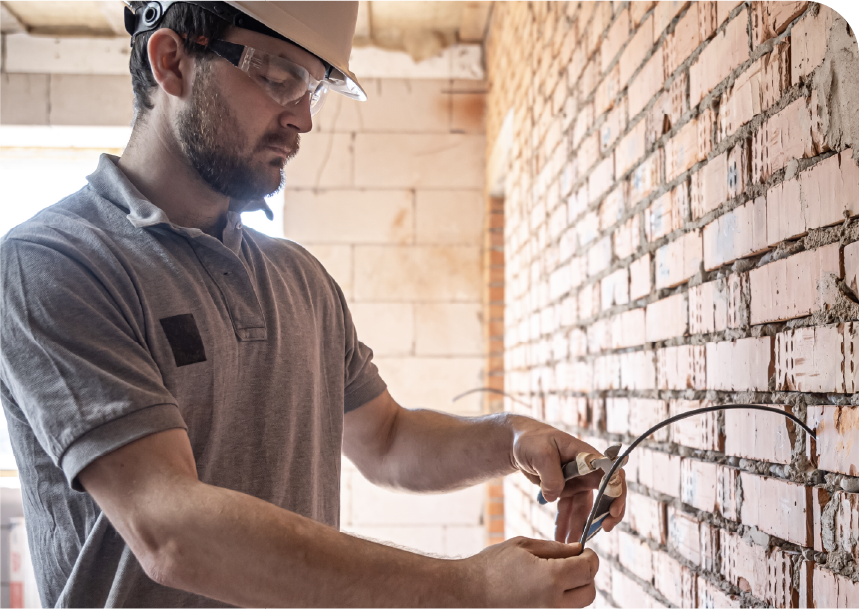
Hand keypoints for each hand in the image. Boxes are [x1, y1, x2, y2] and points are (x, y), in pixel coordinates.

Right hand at [463, 537, 598, 608]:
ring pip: (577, 604)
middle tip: (572, 563)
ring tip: (553, 576)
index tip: (583, 551)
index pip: (589, 568)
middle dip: (585, 575)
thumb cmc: (492, 566)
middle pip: (589, 591)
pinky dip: (559, 600)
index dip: (590, 557)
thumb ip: (555, 548)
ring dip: (573, 589)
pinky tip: (543, 590)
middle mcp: (554, 603)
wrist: (468, 592)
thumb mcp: (523, 546)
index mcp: (552, 578)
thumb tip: (577, 550)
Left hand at [508, 416, 626, 541]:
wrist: (518, 444)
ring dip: (579, 527)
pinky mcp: (566, 491)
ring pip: (584, 509)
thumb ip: (550, 474)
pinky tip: (559, 537)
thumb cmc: (531, 441)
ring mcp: (577, 482)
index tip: (612, 512)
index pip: (612, 474)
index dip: (616, 493)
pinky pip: (569, 510)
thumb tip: (554, 497)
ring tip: (569, 544)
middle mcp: (586, 470)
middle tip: (598, 533)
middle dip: (603, 517)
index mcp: (586, 456)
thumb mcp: (540, 453)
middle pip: (604, 496)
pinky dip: (565, 524)